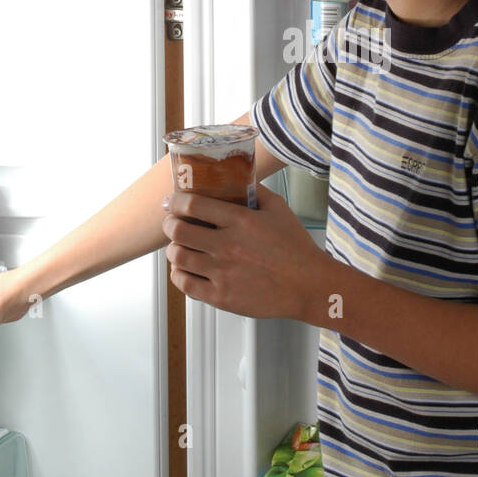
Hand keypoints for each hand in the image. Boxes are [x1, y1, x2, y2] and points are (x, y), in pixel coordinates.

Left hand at [162, 183, 326, 319]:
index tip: (171, 202)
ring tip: (180, 247)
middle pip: (178, 230)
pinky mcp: (222, 296)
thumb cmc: (296, 249)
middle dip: (169, 224)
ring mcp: (223, 273)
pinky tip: (185, 269)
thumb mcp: (279, 209)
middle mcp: (228, 246)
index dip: (175, 201)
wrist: (308, 286)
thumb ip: (256, 192)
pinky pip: (185, 284)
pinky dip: (178, 274)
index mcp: (241, 221)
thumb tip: (239, 179)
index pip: (193, 204)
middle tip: (172, 224)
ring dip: (174, 249)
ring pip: (178, 257)